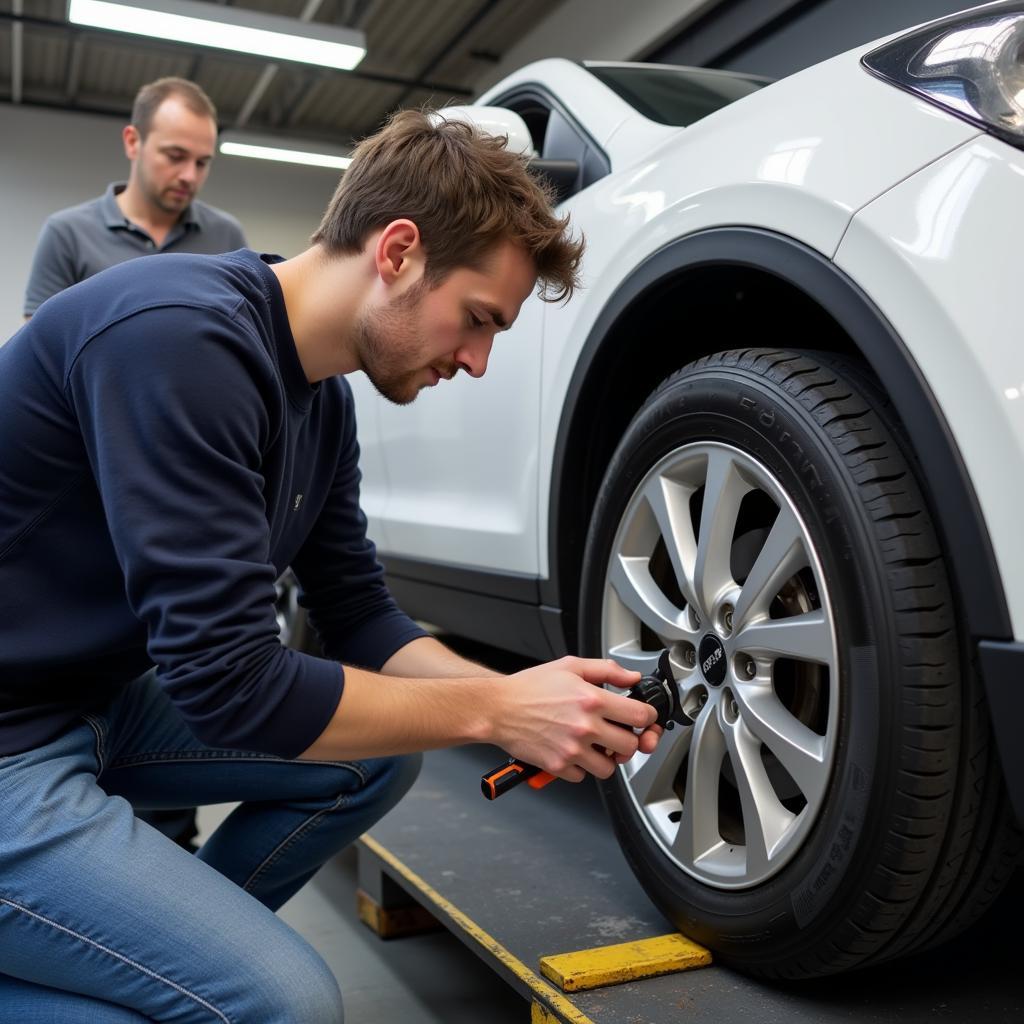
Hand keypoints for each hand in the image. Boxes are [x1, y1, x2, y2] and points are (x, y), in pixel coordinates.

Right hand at [489, 656, 658, 782]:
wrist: (498, 709)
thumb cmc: (529, 688)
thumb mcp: (570, 666)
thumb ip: (606, 670)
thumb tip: (631, 677)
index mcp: (591, 699)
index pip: (640, 715)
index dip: (647, 716)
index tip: (642, 718)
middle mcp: (585, 726)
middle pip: (631, 745)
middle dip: (628, 739)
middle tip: (617, 733)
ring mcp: (572, 749)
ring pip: (610, 767)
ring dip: (607, 758)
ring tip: (595, 745)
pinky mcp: (558, 766)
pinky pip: (583, 776)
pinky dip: (581, 767)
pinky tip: (573, 751)